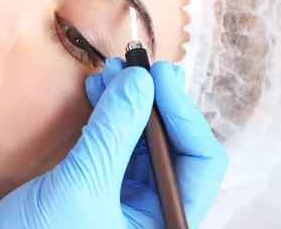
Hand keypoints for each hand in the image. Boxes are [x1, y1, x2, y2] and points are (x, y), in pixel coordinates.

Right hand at [0, 59, 227, 228]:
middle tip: (135, 67)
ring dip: (127, 104)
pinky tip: (97, 92)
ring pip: (142, 140)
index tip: (159, 76)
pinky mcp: (100, 187)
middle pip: (172, 146)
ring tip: (110, 73)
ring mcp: (126, 201)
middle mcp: (154, 215)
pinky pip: (115, 144)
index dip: (183, 113)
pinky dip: (107, 116)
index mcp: (165, 226)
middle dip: (151, 102)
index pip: (200, 162)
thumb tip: (141, 81)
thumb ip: (114, 131)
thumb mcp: (81, 185)